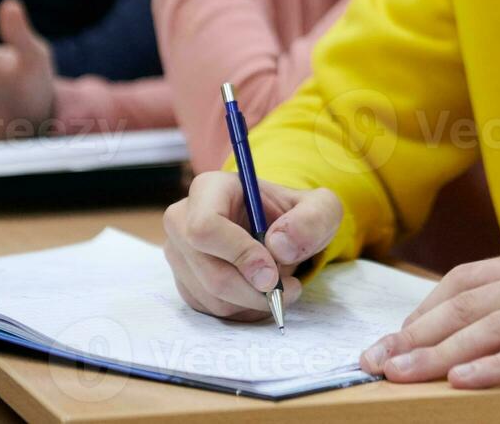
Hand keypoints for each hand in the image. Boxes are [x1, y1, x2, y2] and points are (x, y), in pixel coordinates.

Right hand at [162, 171, 341, 320]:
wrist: (281, 232)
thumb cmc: (296, 216)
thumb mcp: (320, 208)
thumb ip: (311, 219)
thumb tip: (279, 246)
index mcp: (209, 188)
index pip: (205, 227)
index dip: (239, 254)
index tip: (272, 273)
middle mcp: (183, 220)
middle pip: (209, 271)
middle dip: (253, 289)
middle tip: (288, 289)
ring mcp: (179, 253)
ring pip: (211, 296)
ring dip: (252, 301)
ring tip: (280, 285)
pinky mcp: (185, 282)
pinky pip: (210, 310)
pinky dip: (243, 310)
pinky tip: (261, 292)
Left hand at [360, 249, 499, 399]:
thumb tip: (463, 351)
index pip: (466, 280)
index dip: (424, 309)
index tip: (391, 339)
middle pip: (471, 302)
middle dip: (420, 333)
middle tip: (380, 360)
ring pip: (498, 324)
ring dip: (446, 352)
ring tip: (407, 372)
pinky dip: (499, 366)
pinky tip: (467, 381)